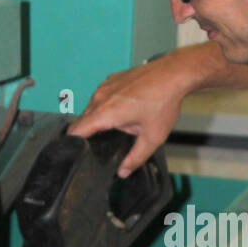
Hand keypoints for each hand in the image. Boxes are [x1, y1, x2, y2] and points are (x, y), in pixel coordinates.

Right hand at [66, 55, 196, 175]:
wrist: (173, 75)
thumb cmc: (164, 102)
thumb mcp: (152, 137)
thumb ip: (135, 158)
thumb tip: (123, 171)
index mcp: (106, 113)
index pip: (76, 131)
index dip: (73, 143)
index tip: (75, 152)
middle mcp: (100, 97)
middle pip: (84, 120)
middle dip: (94, 132)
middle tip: (112, 138)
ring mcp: (104, 86)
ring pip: (92, 107)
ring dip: (102, 118)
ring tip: (125, 120)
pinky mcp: (111, 79)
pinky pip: (101, 96)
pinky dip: (108, 104)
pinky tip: (127, 107)